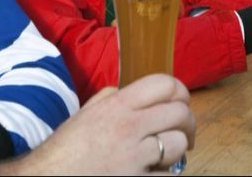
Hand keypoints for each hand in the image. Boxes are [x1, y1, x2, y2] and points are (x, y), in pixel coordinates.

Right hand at [0, 74, 194, 174]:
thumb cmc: (63, 152)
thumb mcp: (85, 114)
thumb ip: (110, 98)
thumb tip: (128, 91)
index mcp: (116, 106)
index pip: (164, 84)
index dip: (180, 92)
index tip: (181, 104)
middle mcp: (127, 126)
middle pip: (179, 112)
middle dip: (187, 124)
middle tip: (185, 134)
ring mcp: (133, 156)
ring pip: (177, 144)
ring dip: (176, 151)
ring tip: (165, 157)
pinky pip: (168, 175)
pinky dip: (165, 175)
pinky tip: (153, 174)